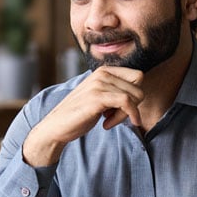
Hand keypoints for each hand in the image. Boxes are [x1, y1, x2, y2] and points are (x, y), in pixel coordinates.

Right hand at [23, 66, 143, 166]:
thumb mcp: (100, 97)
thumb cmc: (80, 114)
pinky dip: (125, 117)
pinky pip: (127, 103)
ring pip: (134, 96)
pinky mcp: (97, 97)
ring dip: (125, 114)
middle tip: (114, 117)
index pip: (137, 76)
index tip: (121, 109)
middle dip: (132, 106)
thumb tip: (140, 94)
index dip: (134, 95)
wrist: (56, 126)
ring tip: (108, 121)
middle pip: (138, 87)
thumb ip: (116, 91)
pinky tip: (107, 125)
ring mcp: (99, 84)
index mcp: (104, 71)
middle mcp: (102, 73)